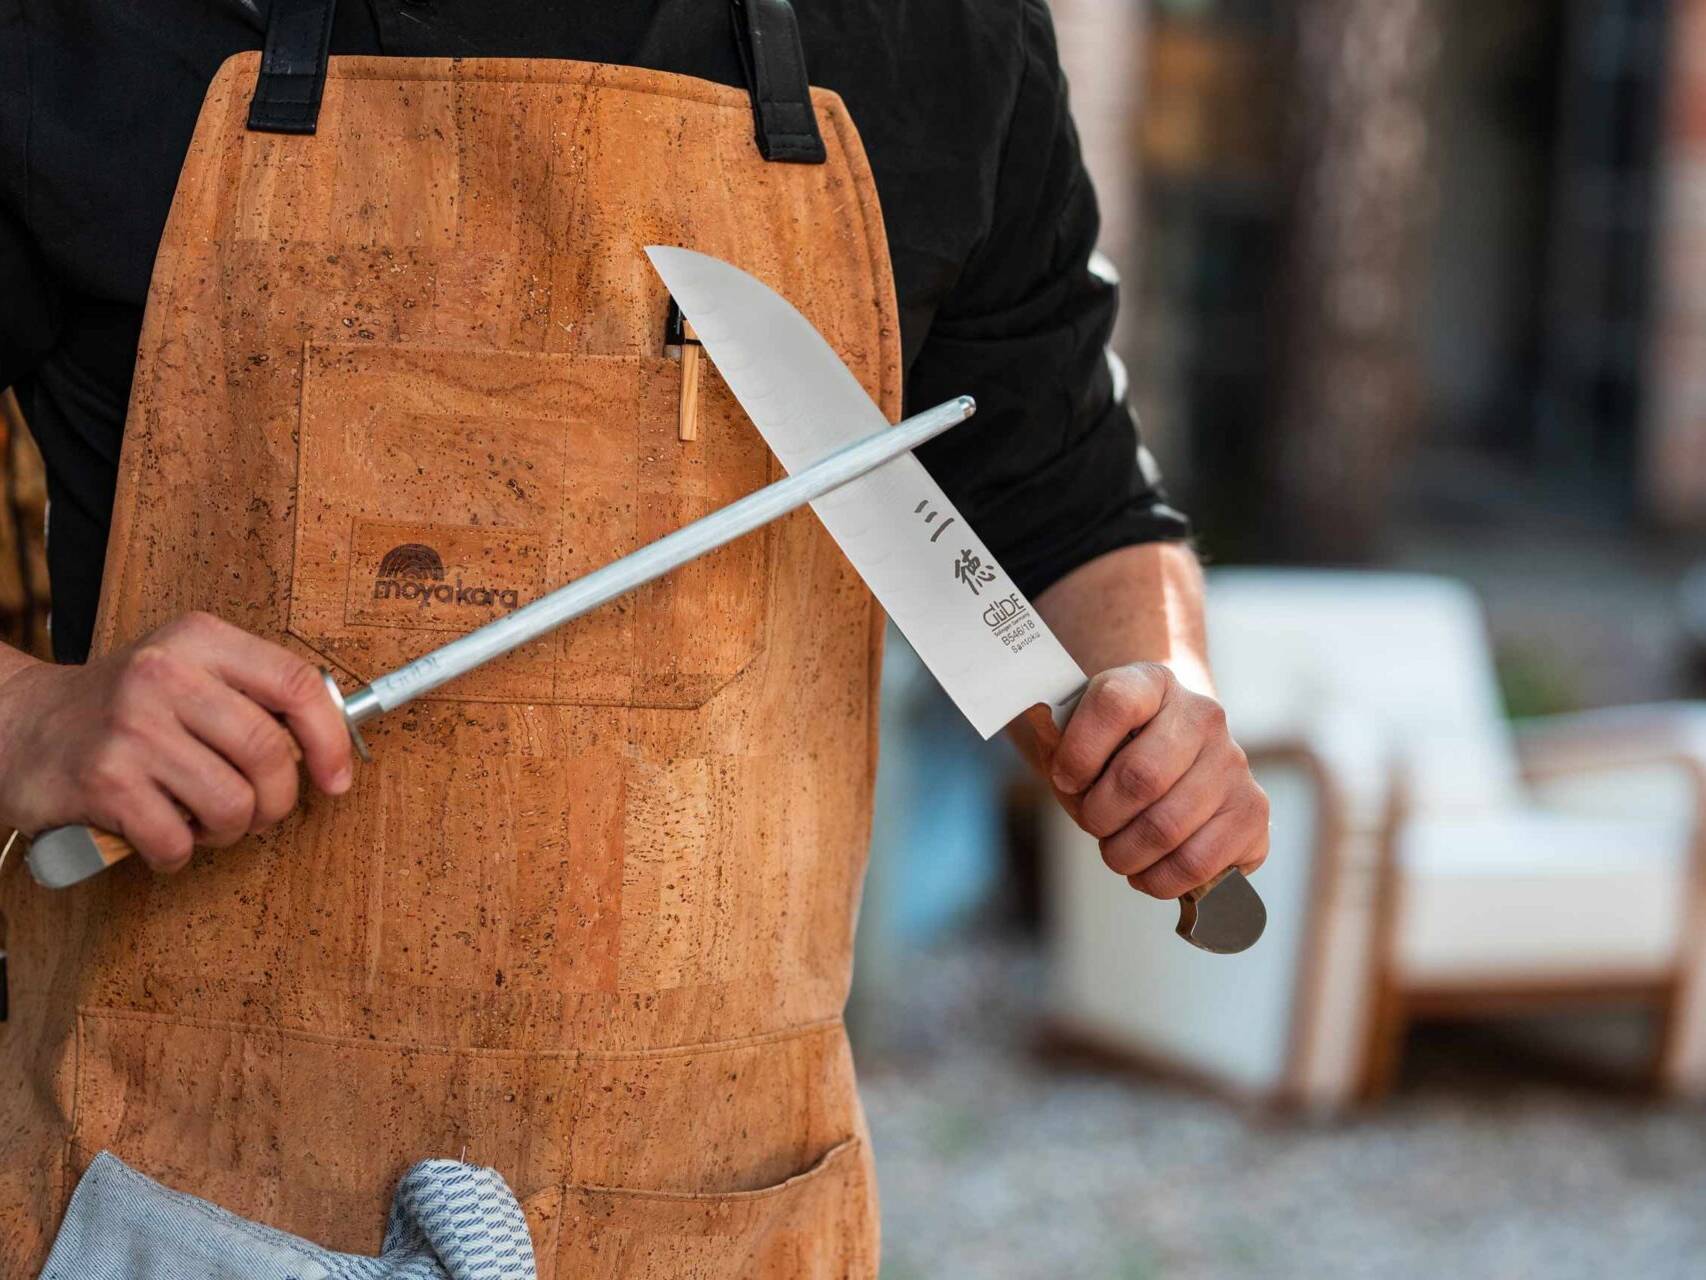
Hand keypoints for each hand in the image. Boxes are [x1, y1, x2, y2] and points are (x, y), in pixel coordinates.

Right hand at [0, 612, 353, 871]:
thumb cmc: (126, 708)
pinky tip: (161, 837)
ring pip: (232, 804)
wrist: (20, 723)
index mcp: (200, 640)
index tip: (336, 779)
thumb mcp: (190, 671)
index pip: (296, 684)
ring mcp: (132, 728)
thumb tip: (332, 745)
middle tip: (258, 810)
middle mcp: (165, 675)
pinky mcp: (102, 781)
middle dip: (277, 800)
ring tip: (204, 820)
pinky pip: (177, 841)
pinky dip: (179, 854)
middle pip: (270, 753)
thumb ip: (254, 695)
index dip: (330, 740)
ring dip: (229, 830)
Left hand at [1047, 663, 1267, 898]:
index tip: (1064, 778)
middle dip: (1099, 817)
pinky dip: (1161, 880)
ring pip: (1166, 828)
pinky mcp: (1253, 812)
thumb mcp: (1078, 738)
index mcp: (1152, 682)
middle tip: (1094, 825)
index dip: (1077, 752)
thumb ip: (1062, 750)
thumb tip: (1068, 780)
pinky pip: (1199, 864)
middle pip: (1140, 778)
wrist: (1170, 761)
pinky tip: (1149, 870)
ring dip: (1125, 855)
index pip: (1114, 704)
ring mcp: (1234, 763)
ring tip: (1118, 852)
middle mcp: (1203, 716)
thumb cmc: (1112, 754)